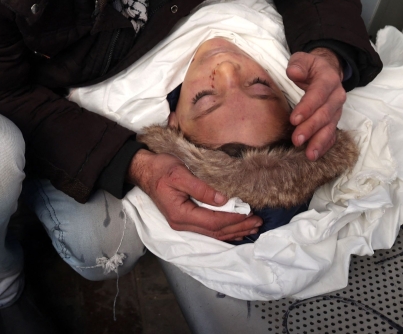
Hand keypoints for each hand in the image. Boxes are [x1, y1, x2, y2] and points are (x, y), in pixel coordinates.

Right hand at [128, 149, 261, 240]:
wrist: (144, 170)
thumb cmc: (161, 169)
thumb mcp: (180, 174)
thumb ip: (201, 188)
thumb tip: (223, 200)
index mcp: (180, 214)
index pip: (213, 222)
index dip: (233, 220)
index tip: (250, 214)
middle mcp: (181, 223)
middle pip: (215, 232)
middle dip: (238, 228)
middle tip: (258, 223)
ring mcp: (182, 224)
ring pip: (213, 234)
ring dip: (233, 232)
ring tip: (252, 228)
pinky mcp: (184, 220)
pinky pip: (208, 230)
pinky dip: (223, 231)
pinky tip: (235, 231)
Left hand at [287, 47, 345, 159]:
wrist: (325, 71)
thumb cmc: (309, 66)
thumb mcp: (302, 59)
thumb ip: (298, 64)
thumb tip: (294, 73)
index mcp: (329, 79)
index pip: (318, 94)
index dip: (307, 107)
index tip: (294, 120)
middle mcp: (336, 96)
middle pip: (325, 114)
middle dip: (311, 128)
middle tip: (296, 140)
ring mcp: (337, 109)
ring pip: (330, 127)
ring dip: (319, 141)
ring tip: (309, 154)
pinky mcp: (334, 119)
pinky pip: (332, 134)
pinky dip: (325, 145)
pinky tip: (316, 154)